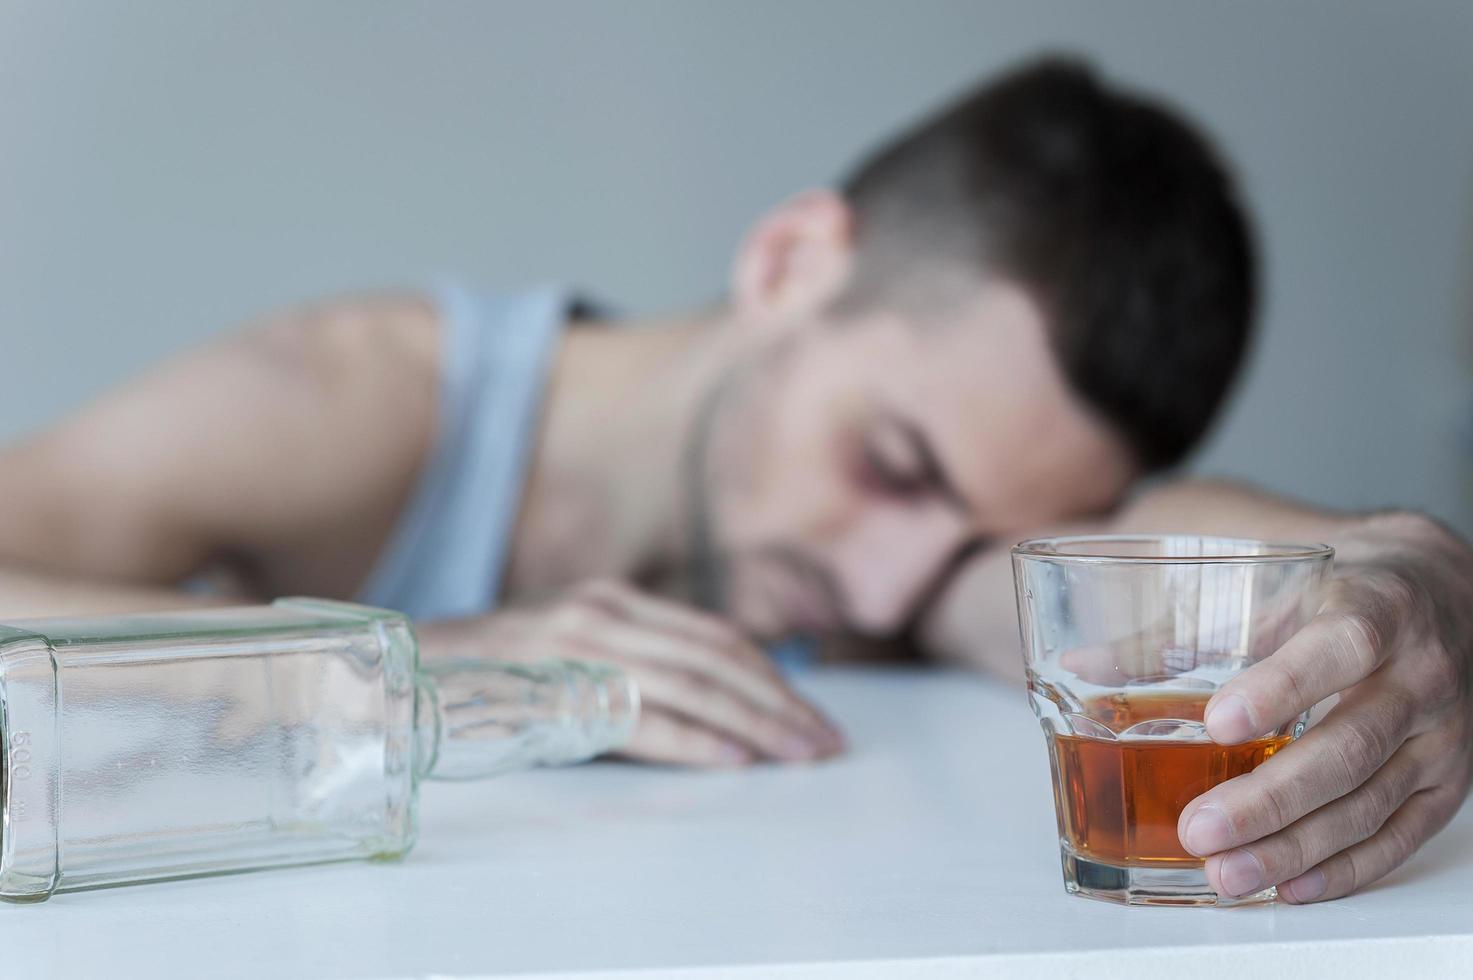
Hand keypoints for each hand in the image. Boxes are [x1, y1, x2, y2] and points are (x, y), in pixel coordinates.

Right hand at [416, 579, 844, 767]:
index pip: (714, 636)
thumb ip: (630, 661)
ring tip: (798, 755)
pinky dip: (692, 740)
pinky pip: (638, 719)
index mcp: (611, 602)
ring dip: (755, 724)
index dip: (770, 675)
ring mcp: (578, 650)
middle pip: (717, 659)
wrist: (399, 674)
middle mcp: (603, 616)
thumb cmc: (486, 674)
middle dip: (780, 703)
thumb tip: (709, 698)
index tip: (809, 711)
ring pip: (692, 685)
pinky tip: (733, 760)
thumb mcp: (566, 647)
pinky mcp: (554, 691)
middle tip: (825, 741)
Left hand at [1176, 513, 1472, 901]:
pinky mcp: (1450, 782)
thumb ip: (1181, 629)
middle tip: (1198, 827)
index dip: (1281, 687)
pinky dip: (1343, 867)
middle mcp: (1421, 674)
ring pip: (1370, 802)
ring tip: (1225, 871)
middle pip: (1350, 746)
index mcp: (1377, 608)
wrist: (1442, 594)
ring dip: (1294, 846)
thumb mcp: (1269, 588)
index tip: (1217, 723)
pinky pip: (1400, 834)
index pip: (1340, 646)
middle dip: (1270, 797)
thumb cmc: (1335, 592)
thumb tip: (1084, 663)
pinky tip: (1289, 883)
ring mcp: (1443, 734)